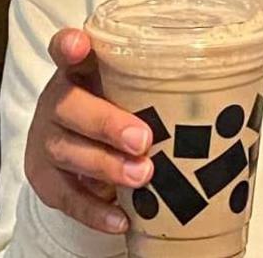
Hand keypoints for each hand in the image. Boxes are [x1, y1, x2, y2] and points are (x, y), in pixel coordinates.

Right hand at [25, 28, 153, 233]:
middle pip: (68, 106)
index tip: (81, 45)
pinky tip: (121, 218)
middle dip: (106, 123)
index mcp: (79, 71)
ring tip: (142, 176)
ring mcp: (47, 139)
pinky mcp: (45, 177)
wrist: (81, 149)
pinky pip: (66, 196)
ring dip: (106, 165)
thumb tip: (217, 99)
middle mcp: (57, 101)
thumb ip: (156, 87)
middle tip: (143, 139)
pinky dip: (94, 210)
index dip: (70, 46)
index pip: (65, 50)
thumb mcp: (131, 91)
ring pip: (66, 150)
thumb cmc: (118, 110)